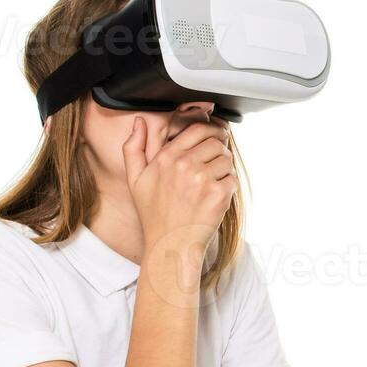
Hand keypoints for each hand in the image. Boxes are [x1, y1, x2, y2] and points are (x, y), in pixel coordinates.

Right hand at [122, 114, 236, 258]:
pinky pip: (232, 178)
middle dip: (219, 152)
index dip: (211, 131)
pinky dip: (228, 186)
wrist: (170, 245)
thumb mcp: (135, 180)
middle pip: (216, 142)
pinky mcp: (218, 194)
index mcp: (166, 157)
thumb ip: (133, 148)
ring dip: (224, 169)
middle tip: (214, 165)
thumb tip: (139, 121)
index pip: (198, 129)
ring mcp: (202, 179)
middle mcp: (184, 165)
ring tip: (212, 183)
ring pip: (227, 159)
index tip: (216, 138)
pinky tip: (215, 197)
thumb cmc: (153, 214)